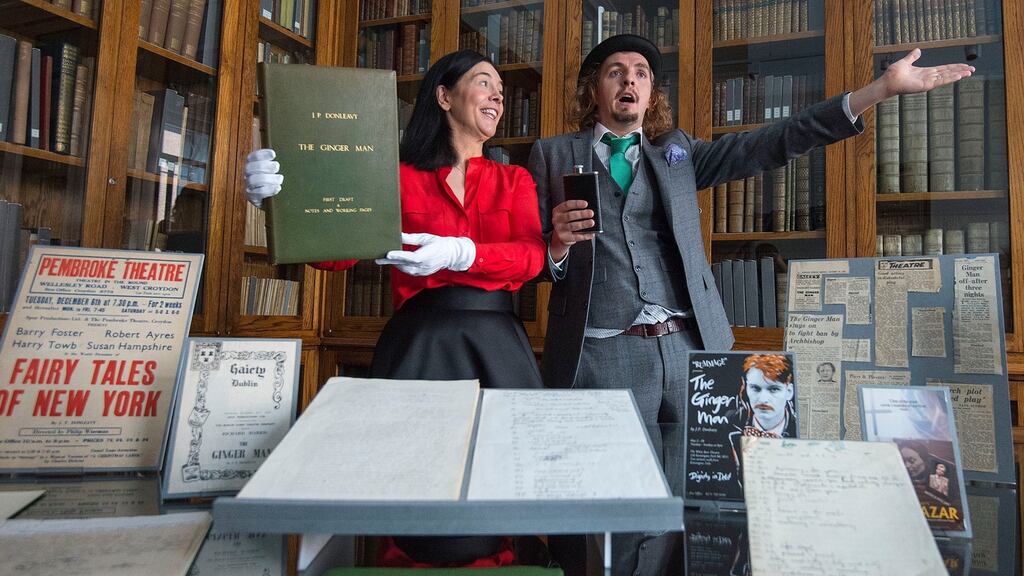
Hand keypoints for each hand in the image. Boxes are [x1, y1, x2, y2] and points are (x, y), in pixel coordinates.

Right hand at [244, 148, 282, 206]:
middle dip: (265, 166)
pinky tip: (277, 188)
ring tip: (279, 179)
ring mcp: (249, 187)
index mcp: (252, 165)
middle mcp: (248, 175)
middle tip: (276, 167)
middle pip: (251, 167)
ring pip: (253, 180)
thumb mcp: (275, 171)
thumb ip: (276, 163)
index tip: (273, 154)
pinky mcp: (252, 198)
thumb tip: (286, 154)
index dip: (262, 154)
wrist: (273, 202)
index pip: (253, 157)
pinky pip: (258, 193)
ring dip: (268, 178)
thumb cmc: (275, 182)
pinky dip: (269, 189)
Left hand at [375, 232, 475, 275]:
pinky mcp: (422, 273)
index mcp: (427, 255)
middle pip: (405, 265)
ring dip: (395, 264)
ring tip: (384, 259)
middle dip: (391, 261)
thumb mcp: (425, 238)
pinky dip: (402, 267)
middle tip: (378, 258)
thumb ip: (411, 238)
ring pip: (405, 270)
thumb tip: (398, 235)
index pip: (410, 257)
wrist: (452, 254)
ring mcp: (424, 271)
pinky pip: (409, 272)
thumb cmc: (439, 243)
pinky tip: (395, 262)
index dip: (399, 256)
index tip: (388, 254)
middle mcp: (425, 265)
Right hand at [549, 200, 594, 260]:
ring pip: (572, 226)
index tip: (586, 204)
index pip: (567, 205)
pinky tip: (591, 234)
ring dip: (583, 224)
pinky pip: (575, 237)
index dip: (576, 204)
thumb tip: (588, 210)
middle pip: (569, 215)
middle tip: (591, 213)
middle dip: (581, 214)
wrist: (559, 235)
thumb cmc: (566, 221)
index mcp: (558, 211)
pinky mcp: (564, 238)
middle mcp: (557, 220)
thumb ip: (575, 210)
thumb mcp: (566, 213)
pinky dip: (584, 236)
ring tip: (591, 222)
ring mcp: (560, 229)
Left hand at [849, 49, 974, 116]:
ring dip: (958, 74)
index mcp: (926, 72)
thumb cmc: (894, 74)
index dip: (954, 67)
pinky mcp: (925, 86)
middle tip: (972, 69)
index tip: (965, 66)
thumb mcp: (906, 62)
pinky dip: (949, 78)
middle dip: (960, 71)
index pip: (944, 69)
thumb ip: (912, 57)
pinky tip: (958, 76)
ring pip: (947, 77)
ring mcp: (928, 82)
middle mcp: (929, 77)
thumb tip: (917, 50)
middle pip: (948, 73)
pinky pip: (939, 81)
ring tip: (969, 72)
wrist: (887, 81)